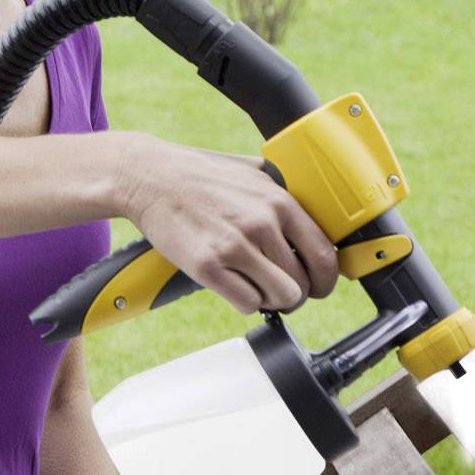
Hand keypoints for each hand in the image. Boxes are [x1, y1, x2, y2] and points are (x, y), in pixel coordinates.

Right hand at [117, 133, 341, 315]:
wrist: (149, 177)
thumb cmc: (198, 174)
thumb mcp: (252, 171)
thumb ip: (282, 193)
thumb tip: (309, 216)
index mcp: (279, 201)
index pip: (324, 256)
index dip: (325, 280)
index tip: (317, 285)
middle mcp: (262, 224)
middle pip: (302, 283)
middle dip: (294, 293)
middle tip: (278, 290)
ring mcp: (235, 246)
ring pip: (279, 298)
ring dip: (269, 299)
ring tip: (254, 286)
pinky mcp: (208, 266)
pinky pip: (247, 303)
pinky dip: (244, 301)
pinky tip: (232, 285)